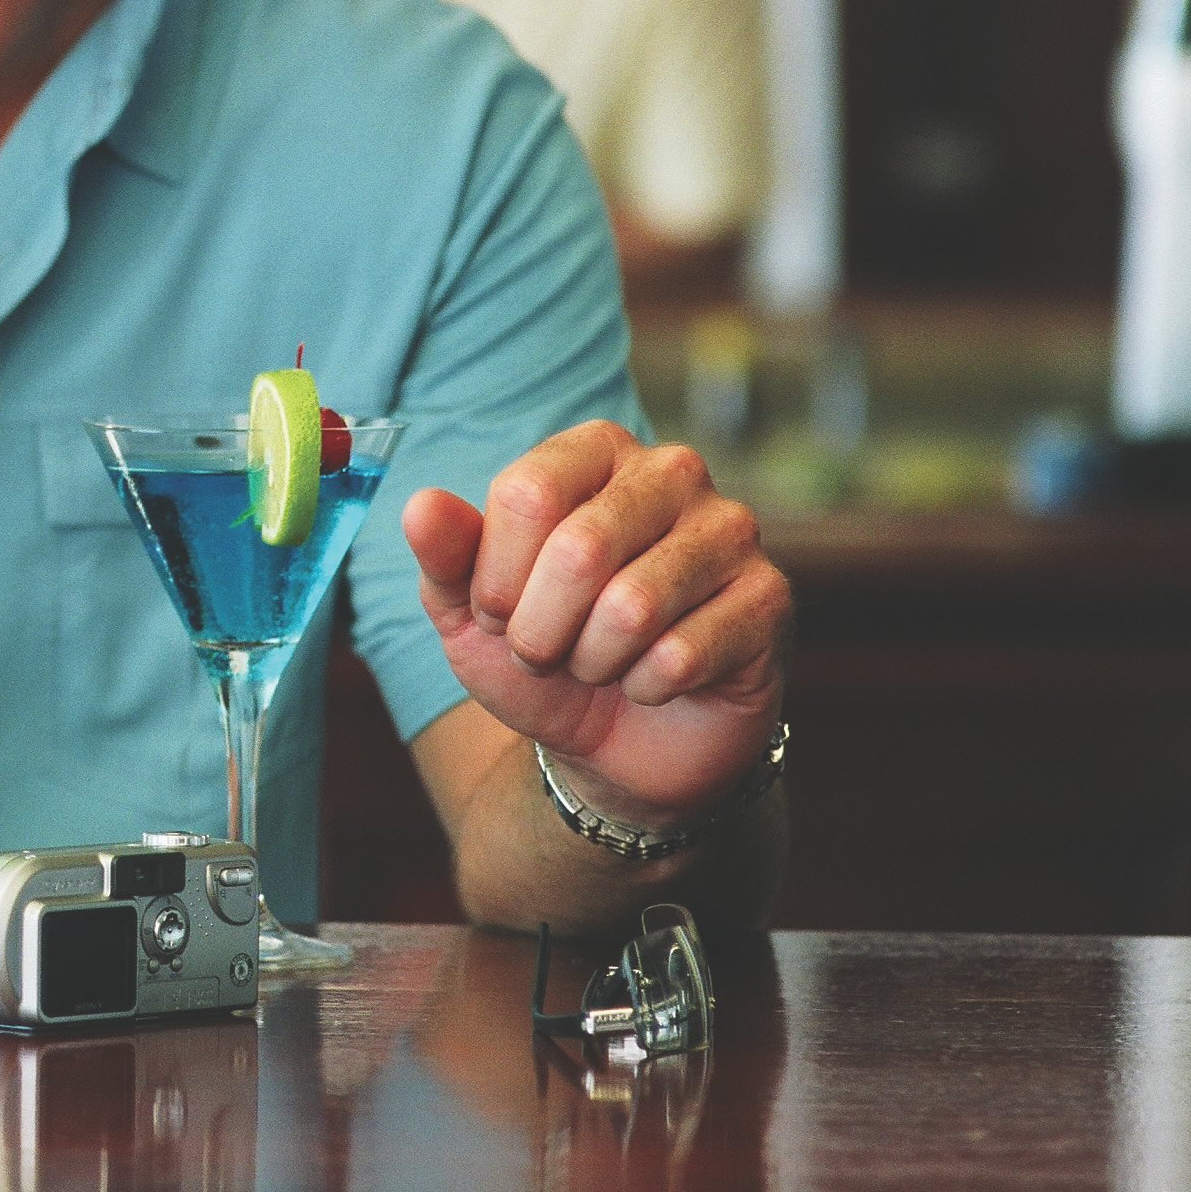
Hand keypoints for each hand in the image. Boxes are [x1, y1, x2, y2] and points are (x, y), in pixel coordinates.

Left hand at [403, 421, 787, 821]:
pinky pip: (681, 655)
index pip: (526, 495)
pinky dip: (646, 688)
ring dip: (593, 661)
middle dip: (541, 629)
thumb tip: (422, 505)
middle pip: (579, 548)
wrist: (614, 740)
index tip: (499, 613)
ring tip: (599, 663)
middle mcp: (671, 472)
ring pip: (632, 607)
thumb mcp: (470, 610)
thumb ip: (444, 555)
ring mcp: (730, 530)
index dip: (495, 579)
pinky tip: (654, 681)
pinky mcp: (768, 598)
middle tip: (546, 652)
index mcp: (594, 451)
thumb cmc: (543, 651)